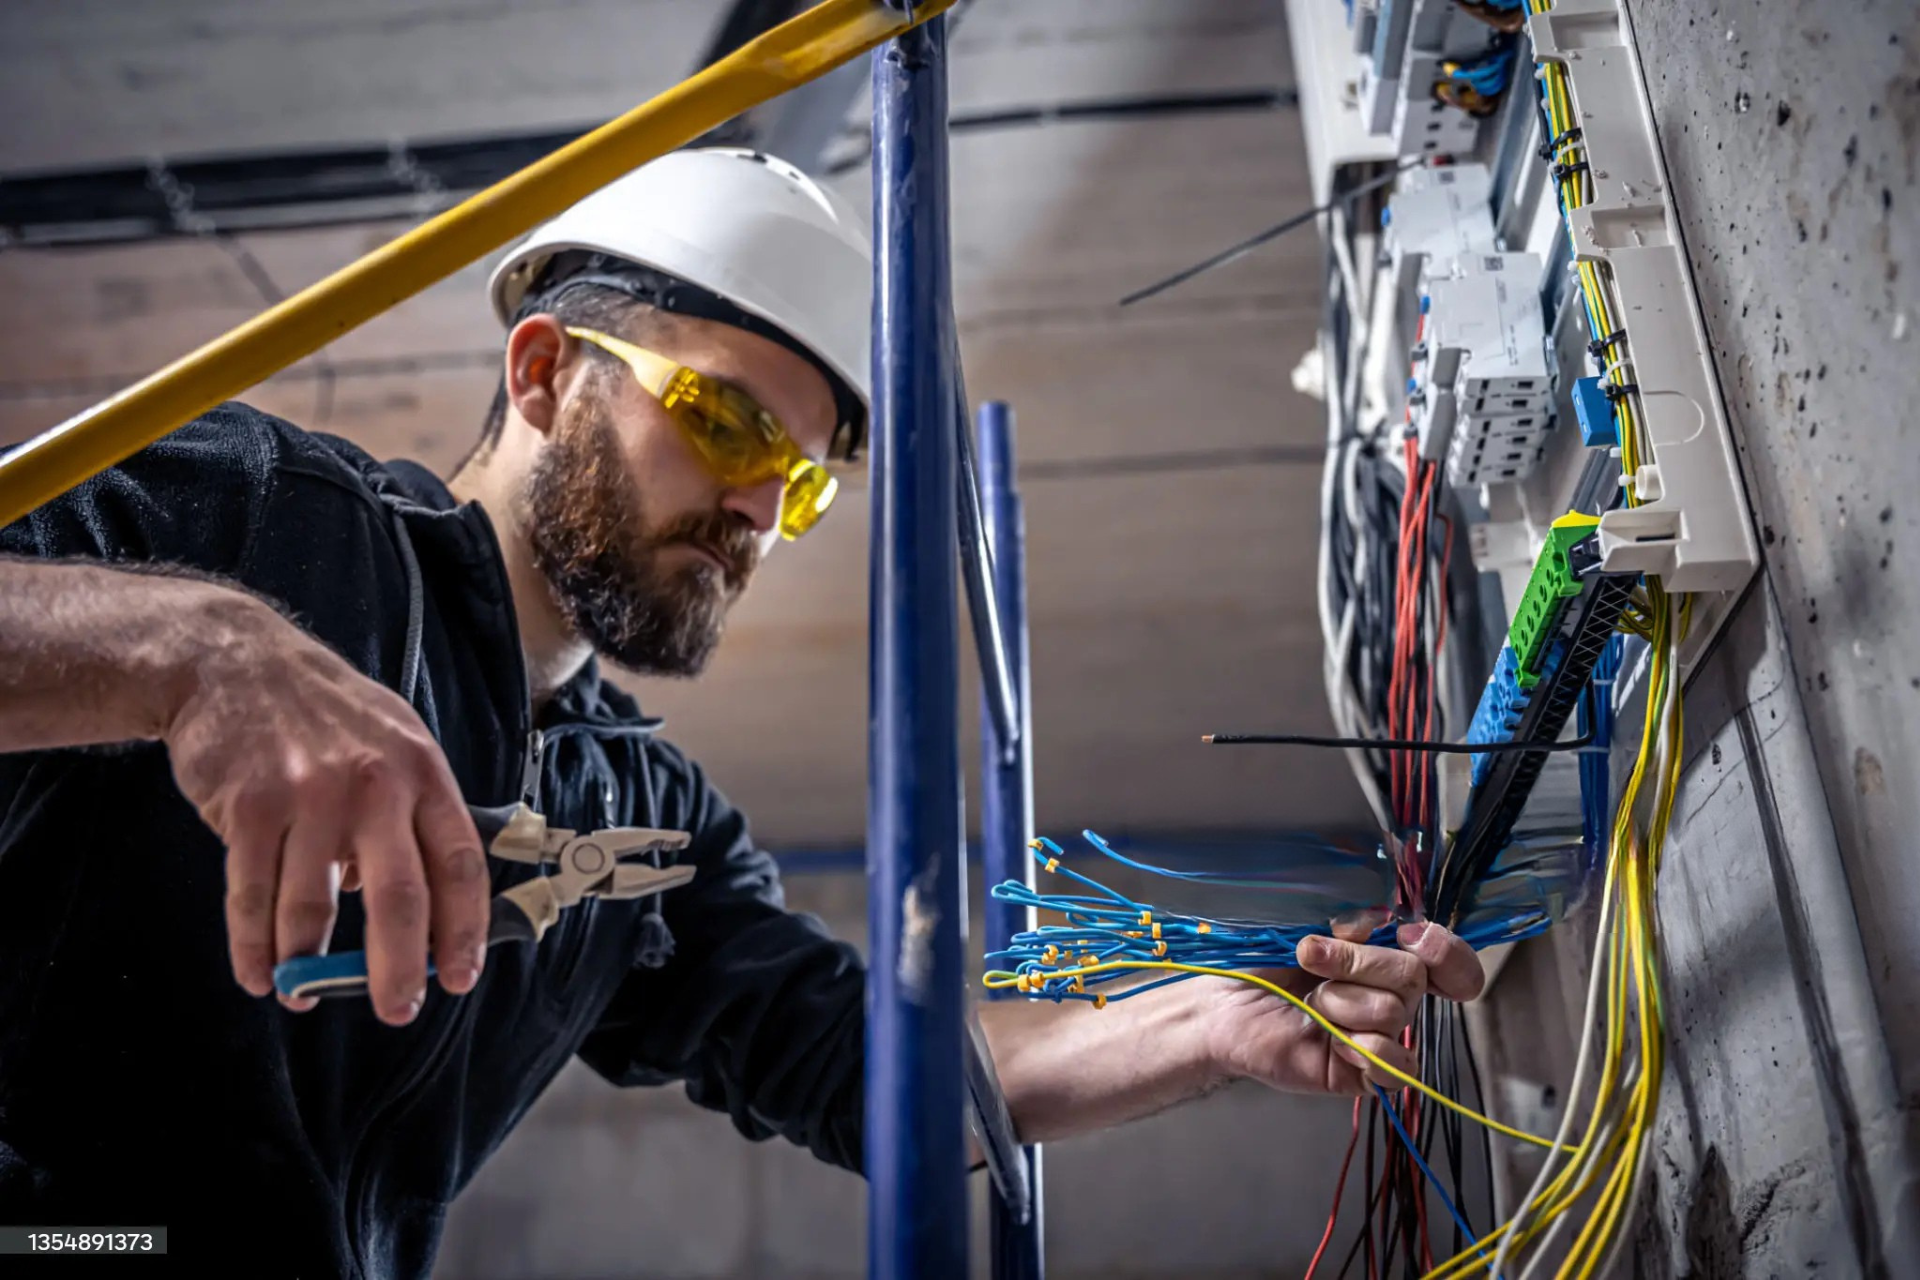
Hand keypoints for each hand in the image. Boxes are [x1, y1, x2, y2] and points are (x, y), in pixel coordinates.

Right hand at [163, 591, 488, 1024]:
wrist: (232, 660)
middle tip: (398, 1010)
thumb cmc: (324, 712)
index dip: (465, 928)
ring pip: (315, 908)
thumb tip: (419, 906)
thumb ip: (411, 817)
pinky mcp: (250, 806)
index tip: (460, 977)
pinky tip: (260, 974)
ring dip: (309, 965)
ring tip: (305, 995)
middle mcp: (375, 786)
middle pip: (399, 897)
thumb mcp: (393, 742)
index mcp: (422, 772)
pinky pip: (254, 895)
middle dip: (398, 968)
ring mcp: (311, 795)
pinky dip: (254, 946)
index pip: (460, 863)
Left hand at [1206, 919, 1485, 1095]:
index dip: (1445, 949)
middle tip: (1310, 958)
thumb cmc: (1262, 960)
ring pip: (1393, 1013)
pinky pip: (1395, 1066)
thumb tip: (1383, 922)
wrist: (1222, 1003)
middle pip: (1413, 976)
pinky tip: (1333, 1038)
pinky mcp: (1364, 1076)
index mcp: (1386, 957)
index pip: (1449, 961)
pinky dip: (1364, 1048)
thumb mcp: (1307, 925)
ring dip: (1341, 1001)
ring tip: (1310, 1004)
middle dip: (1358, 962)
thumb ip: (1351, 921)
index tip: (1406, 933)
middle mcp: (1391, 996)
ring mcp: (1379, 1036)